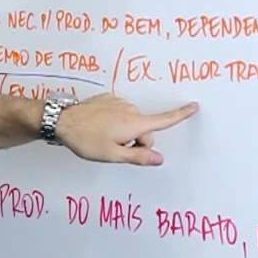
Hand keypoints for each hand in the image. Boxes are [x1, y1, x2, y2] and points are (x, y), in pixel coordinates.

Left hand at [57, 93, 197, 164]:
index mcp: (134, 123)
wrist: (62, 121)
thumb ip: (138, 157)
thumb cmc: (87, 140)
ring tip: (103, 137)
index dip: (181, 114)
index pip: (163, 120)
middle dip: (136, 141)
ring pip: (131, 122)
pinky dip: (114, 122)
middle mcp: (130, 109)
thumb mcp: (113, 154)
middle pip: (144, 129)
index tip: (194, 106)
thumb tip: (159, 158)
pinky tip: (99, 127)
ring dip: (124, 132)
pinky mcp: (107, 98)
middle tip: (115, 148)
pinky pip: (119, 113)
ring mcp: (118, 102)